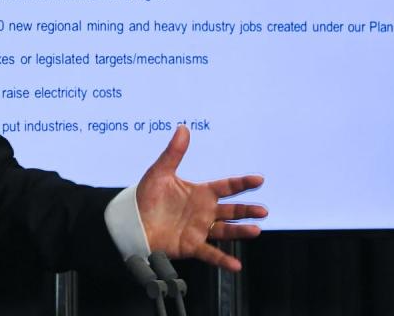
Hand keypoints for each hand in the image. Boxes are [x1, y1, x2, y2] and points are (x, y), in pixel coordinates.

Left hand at [136, 125, 265, 271]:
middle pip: (232, 211)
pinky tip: (235, 265)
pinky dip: (223, 260)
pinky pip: (210, 253)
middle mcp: (204, 212)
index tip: (258, 179)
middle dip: (247, 210)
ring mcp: (199, 229)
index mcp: (200, 193)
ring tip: (255, 230)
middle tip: (262, 210)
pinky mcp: (191, 245)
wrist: (131, 221)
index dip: (242, 183)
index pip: (226, 187)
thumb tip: (183, 128)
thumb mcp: (159, 172)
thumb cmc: (145, 197)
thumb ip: (173, 152)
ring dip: (241, 232)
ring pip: (226, 231)